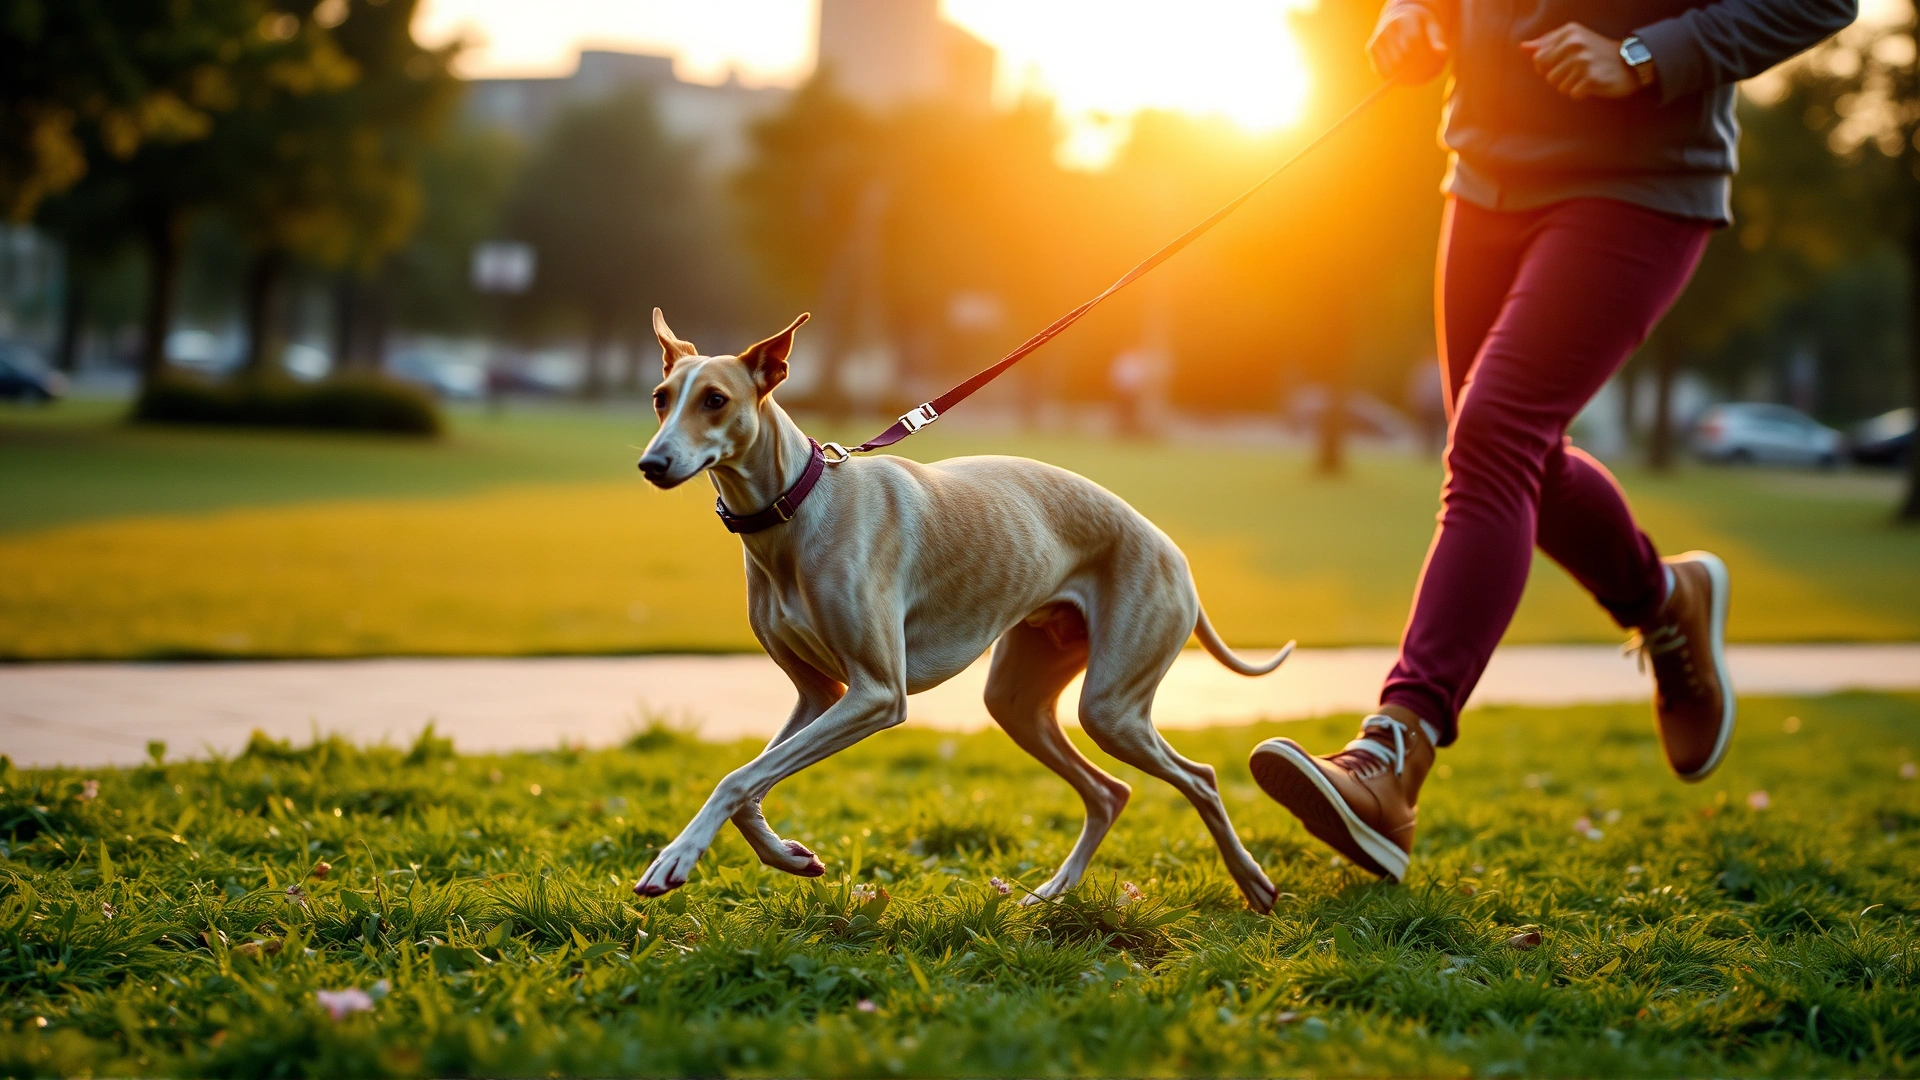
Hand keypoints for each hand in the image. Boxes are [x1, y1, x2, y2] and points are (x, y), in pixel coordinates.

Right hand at [1367, 7, 1448, 84]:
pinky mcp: (1370, 48)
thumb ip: (1438, 39)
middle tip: (1421, 70)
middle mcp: (1387, 28)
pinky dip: (1392, 77)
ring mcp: (1377, 38)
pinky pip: (1381, 71)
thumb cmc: (1420, 25)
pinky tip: (1400, 73)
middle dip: (1413, 68)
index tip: (1429, 61)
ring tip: (1412, 73)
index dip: (1423, 56)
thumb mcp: (1432, 27)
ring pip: (1390, 68)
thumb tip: (1443, 53)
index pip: (1413, 42)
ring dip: (1402, 75)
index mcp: (1404, 19)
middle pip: (1401, 57)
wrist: (1399, 16)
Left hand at [1520, 22, 1641, 99]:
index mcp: (1568, 33)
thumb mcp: (1573, 40)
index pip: (1538, 58)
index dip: (1549, 66)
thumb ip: (1546, 43)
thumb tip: (1523, 47)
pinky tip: (1593, 83)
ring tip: (1586, 76)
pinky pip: (1572, 94)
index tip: (1566, 62)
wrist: (1630, 62)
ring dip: (1571, 85)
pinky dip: (1581, 93)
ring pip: (1558, 86)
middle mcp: (1574, 44)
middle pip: (1547, 74)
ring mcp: (1583, 61)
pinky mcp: (1591, 78)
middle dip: (1559, 77)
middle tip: (1578, 71)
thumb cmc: (1596, 52)